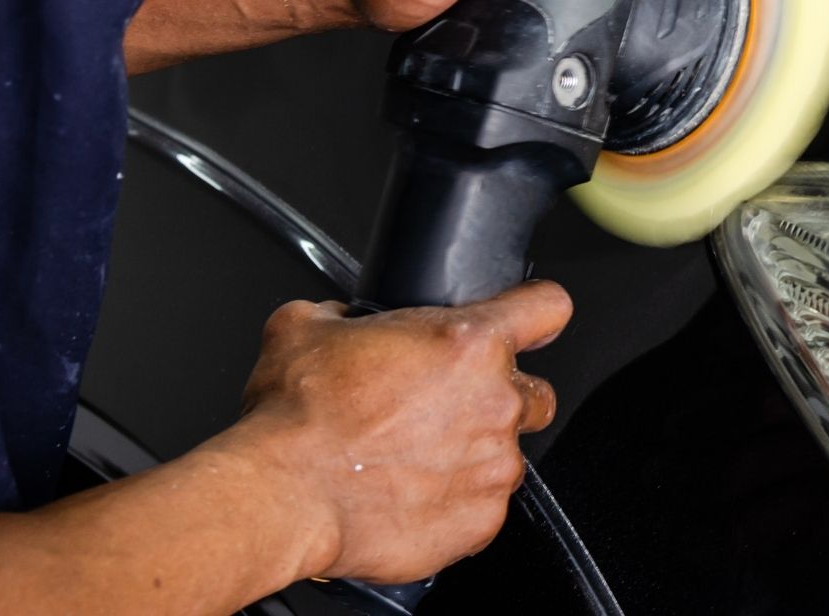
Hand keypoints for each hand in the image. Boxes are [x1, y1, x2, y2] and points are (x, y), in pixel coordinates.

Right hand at [230, 281, 571, 583]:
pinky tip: (411, 494)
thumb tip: (341, 319)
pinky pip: (485, 505)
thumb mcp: (304, 328)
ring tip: (416, 459)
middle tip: (445, 409)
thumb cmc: (297, 418)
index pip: (547, 308)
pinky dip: (457, 501)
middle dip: (499, 397)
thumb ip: (342, 314)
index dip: (537, 312)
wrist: (281, 494)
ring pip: (508, 452)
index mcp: (468, 342)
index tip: (532, 323)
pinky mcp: (482, 520)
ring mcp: (495, 464)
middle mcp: (495, 401)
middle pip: (534, 391)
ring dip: (474, 453)